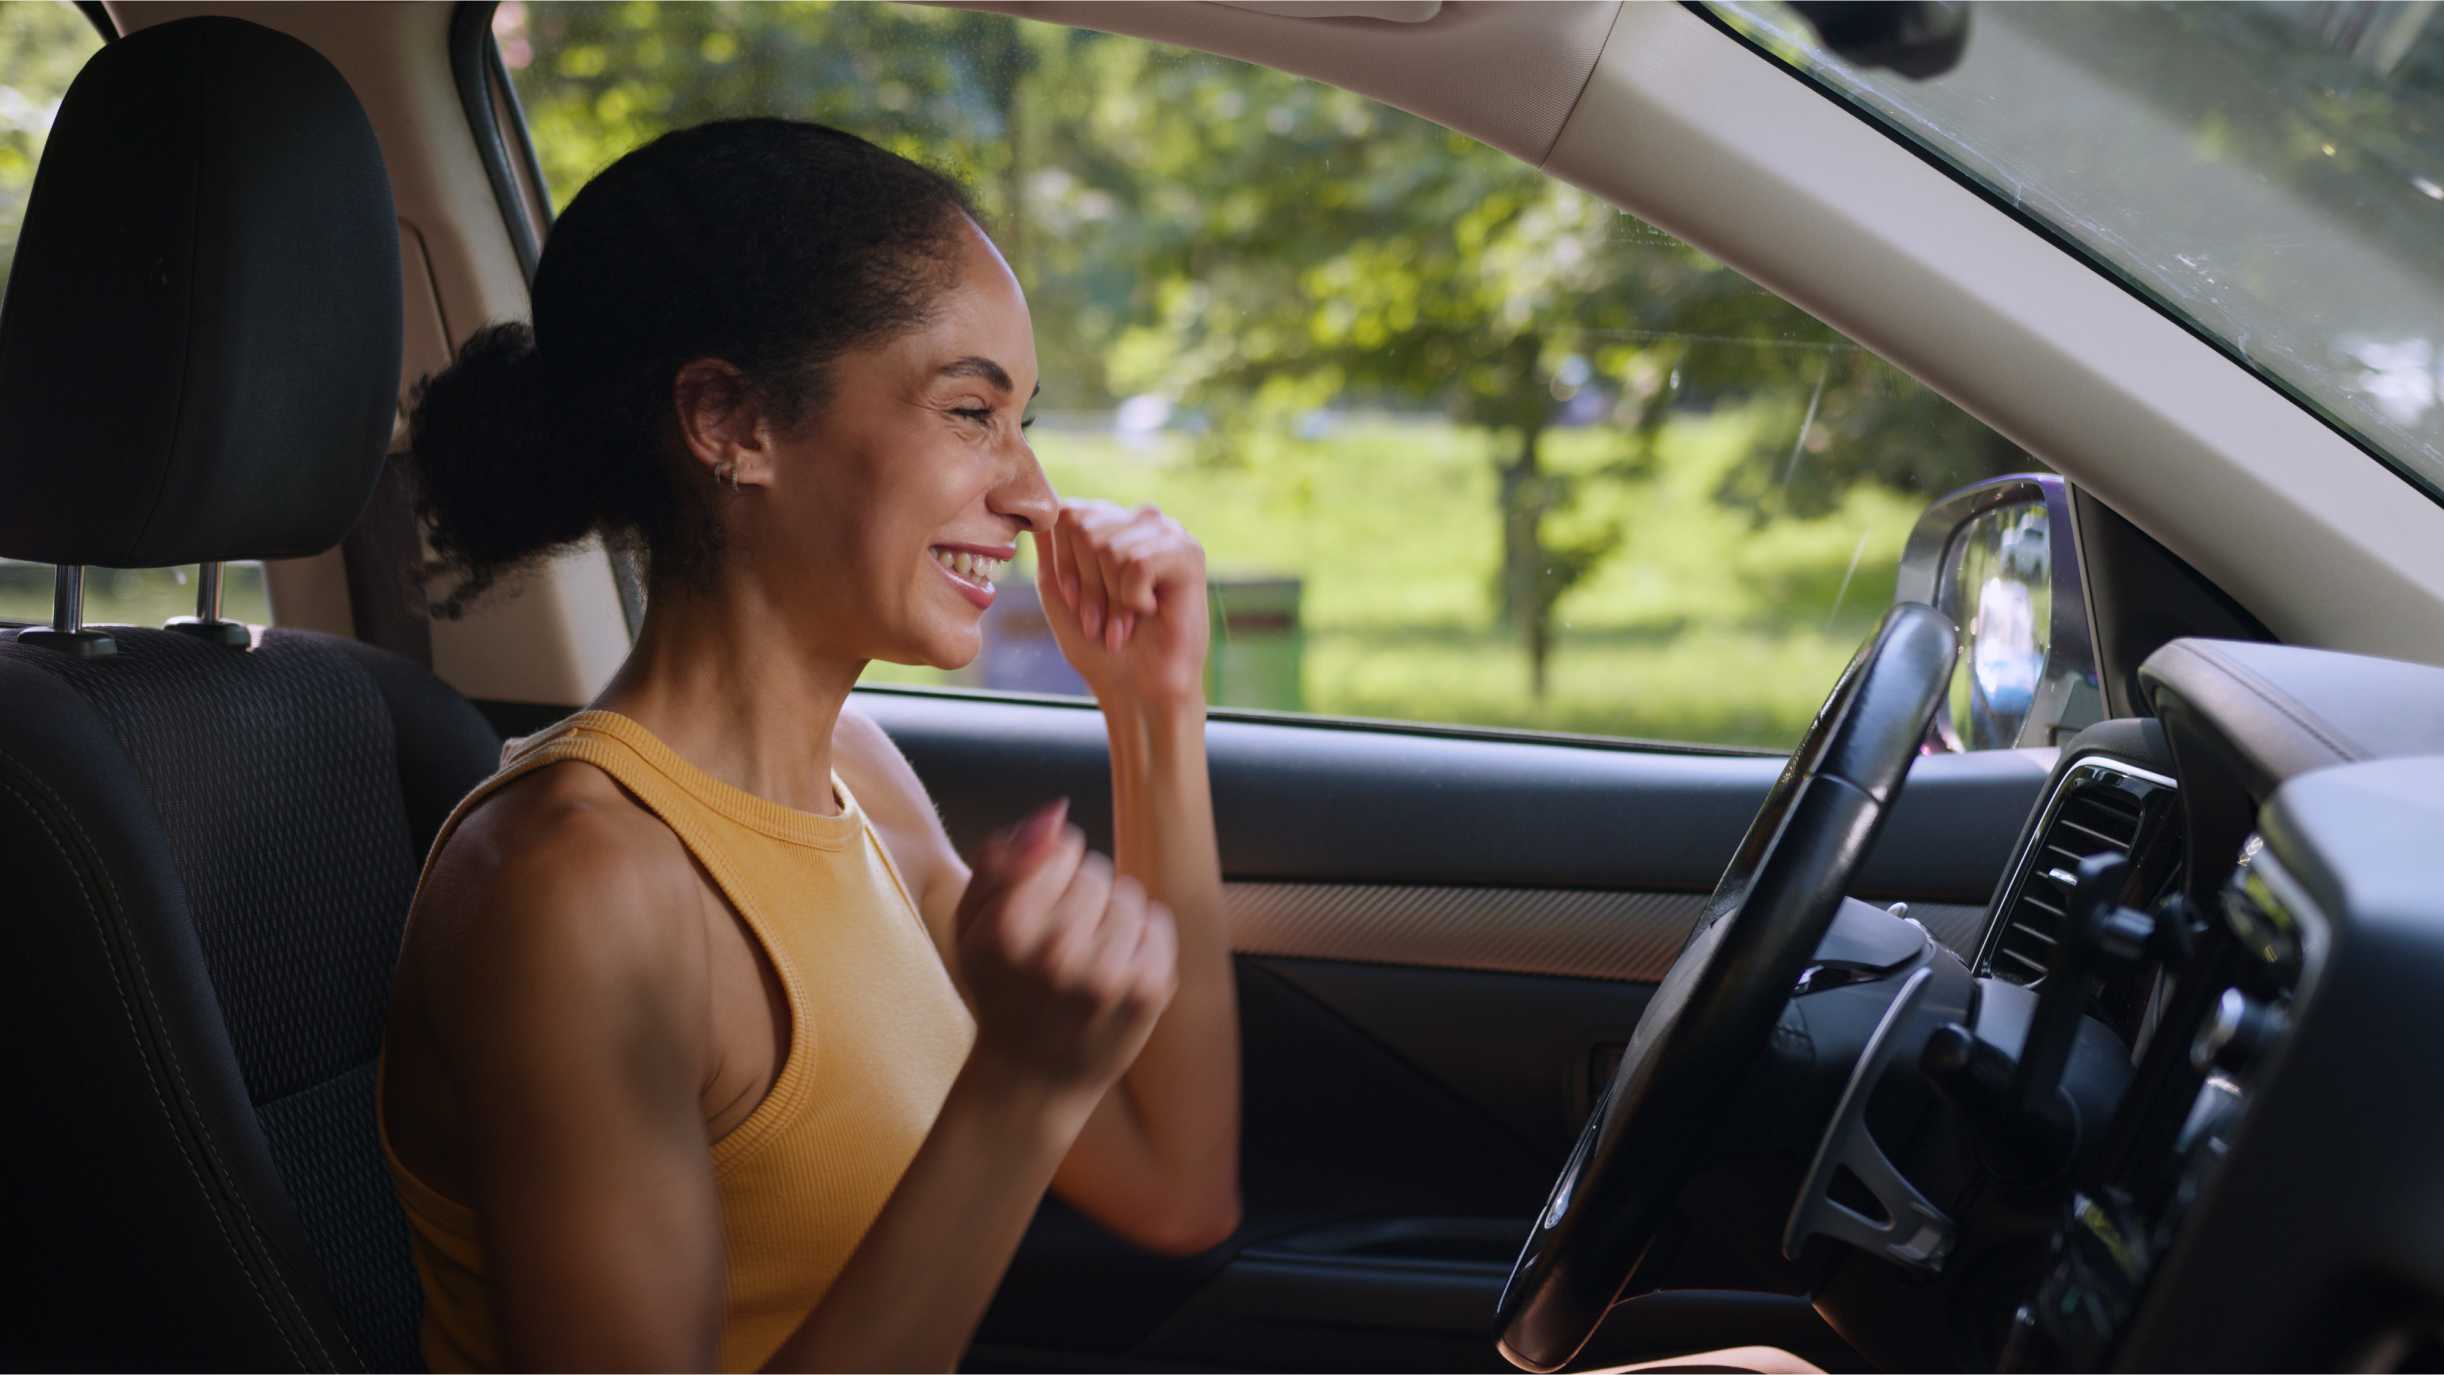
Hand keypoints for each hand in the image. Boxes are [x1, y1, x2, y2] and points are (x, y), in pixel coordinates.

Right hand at [954, 800, 1177, 1108]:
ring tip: (1086, 963)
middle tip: (1059, 946)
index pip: (1063, 847)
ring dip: (1112, 922)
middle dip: (1081, 900)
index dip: (1051, 875)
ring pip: (1130, 897)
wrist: (1031, 1079)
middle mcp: (1058, 950)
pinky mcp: (1148, 992)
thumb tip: (1056, 815)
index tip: (1037, 913)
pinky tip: (1114, 976)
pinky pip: (1158, 925)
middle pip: (1098, 872)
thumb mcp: (970, 924)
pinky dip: (1141, 944)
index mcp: (1009, 927)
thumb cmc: (1000, 991)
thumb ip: (999, 858)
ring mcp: (1108, 974)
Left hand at [1036, 500, 1209, 705]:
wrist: (1136, 687)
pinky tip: (1152, 611)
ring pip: (1109, 548)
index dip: (1065, 566)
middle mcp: (1139, 521)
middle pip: (1084, 529)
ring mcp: (1166, 533)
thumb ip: (1048, 548)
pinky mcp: (1188, 552)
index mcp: (1111, 525)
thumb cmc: (1098, 645)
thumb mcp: (1058, 591)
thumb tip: (1044, 504)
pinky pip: (1138, 563)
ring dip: (1111, 600)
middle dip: (1087, 585)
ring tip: (1126, 621)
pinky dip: (1134, 599)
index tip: (1078, 604)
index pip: (1068, 513)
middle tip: (1104, 619)